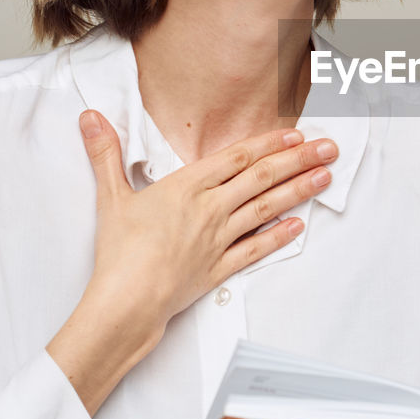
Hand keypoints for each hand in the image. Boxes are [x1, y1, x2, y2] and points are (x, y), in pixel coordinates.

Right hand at [47, 109, 337, 415]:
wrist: (127, 301)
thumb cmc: (119, 251)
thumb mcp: (110, 196)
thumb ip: (106, 154)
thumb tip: (90, 118)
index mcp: (187, 186)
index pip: (237, 157)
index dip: (269, 143)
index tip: (295, 133)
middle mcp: (211, 209)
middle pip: (262, 178)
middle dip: (299, 160)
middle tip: (329, 148)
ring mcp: (219, 239)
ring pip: (267, 208)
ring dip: (300, 191)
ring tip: (325, 177)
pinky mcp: (221, 268)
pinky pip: (257, 249)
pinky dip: (279, 236)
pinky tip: (299, 226)